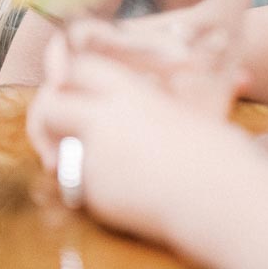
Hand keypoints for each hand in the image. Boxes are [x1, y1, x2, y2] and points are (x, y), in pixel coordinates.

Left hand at [27, 39, 244, 245]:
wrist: (223, 199)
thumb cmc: (219, 152)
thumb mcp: (190, 112)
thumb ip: (160, 103)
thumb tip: (183, 90)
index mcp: (129, 93)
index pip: (79, 69)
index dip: (67, 73)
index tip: (63, 81)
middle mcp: (103, 122)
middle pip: (50, 106)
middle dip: (44, 117)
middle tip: (52, 129)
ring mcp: (95, 161)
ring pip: (59, 152)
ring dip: (65, 155)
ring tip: (87, 164)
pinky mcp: (96, 197)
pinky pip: (81, 189)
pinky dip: (93, 190)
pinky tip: (123, 195)